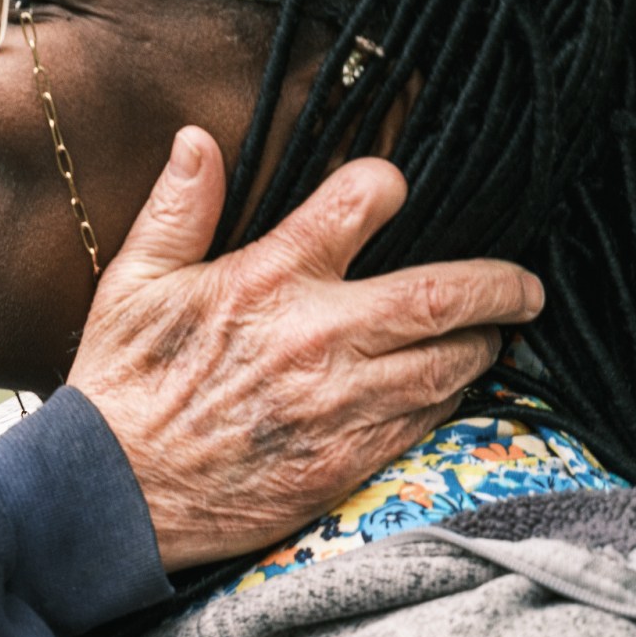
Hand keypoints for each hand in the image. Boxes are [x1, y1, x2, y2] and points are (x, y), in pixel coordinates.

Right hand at [68, 126, 543, 571]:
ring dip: (481, 345)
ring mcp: (339, 404)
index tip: (396, 192)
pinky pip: (425, 420)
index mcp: (266, 280)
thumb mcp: (130, 284)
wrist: (112, 496)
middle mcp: (316, 337)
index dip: (389, 186)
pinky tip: (444, 389)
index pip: (361, 204)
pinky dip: (448, 399)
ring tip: (489, 336)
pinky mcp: (346, 460)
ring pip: (451, 363)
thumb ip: (177, 210)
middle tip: (524, 285)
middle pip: (445, 295)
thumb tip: (197, 140)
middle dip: (501, 284)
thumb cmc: (120, 386)